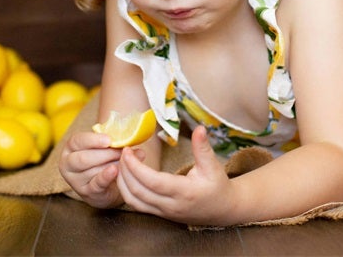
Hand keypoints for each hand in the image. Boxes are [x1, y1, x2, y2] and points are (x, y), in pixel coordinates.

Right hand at [57, 128, 123, 208]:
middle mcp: (68, 164)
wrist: (104, 186)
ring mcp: (75, 181)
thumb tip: (133, 142)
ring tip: (125, 161)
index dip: (93, 140)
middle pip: (83, 158)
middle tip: (122, 151)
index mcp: (70, 148)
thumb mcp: (103, 147)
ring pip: (92, 171)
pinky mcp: (86, 193)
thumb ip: (113, 142)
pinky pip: (96, 184)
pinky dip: (106, 176)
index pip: (77, 141)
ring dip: (111, 164)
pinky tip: (115, 170)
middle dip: (106, 154)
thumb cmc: (102, 160)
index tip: (109, 140)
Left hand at [115, 126, 236, 225]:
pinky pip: (138, 206)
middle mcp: (171, 205)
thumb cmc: (217, 186)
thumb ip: (203, 148)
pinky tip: (126, 176)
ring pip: (134, 202)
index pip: (153, 182)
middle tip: (121, 152)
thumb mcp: (213, 166)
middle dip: (125, 172)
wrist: (221, 211)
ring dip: (123, 183)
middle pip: (138, 192)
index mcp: (184, 192)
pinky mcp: (160, 214)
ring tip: (121, 163)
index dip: (136, 167)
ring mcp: (164, 212)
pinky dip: (127, 191)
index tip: (127, 151)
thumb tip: (200, 128)